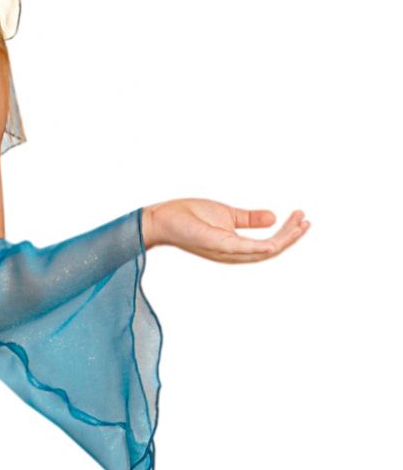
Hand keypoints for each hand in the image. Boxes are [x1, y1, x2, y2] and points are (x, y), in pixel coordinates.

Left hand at [142, 199, 309, 261]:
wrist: (162, 218)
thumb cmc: (189, 216)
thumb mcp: (227, 215)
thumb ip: (250, 219)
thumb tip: (274, 216)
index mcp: (235, 247)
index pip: (269, 246)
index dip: (288, 234)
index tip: (302, 217)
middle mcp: (232, 254)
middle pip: (271, 251)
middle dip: (292, 236)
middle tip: (307, 220)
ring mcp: (225, 251)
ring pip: (264, 251)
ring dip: (285, 237)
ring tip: (301, 222)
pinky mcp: (217, 244)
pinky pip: (245, 249)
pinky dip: (263, 245)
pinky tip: (277, 236)